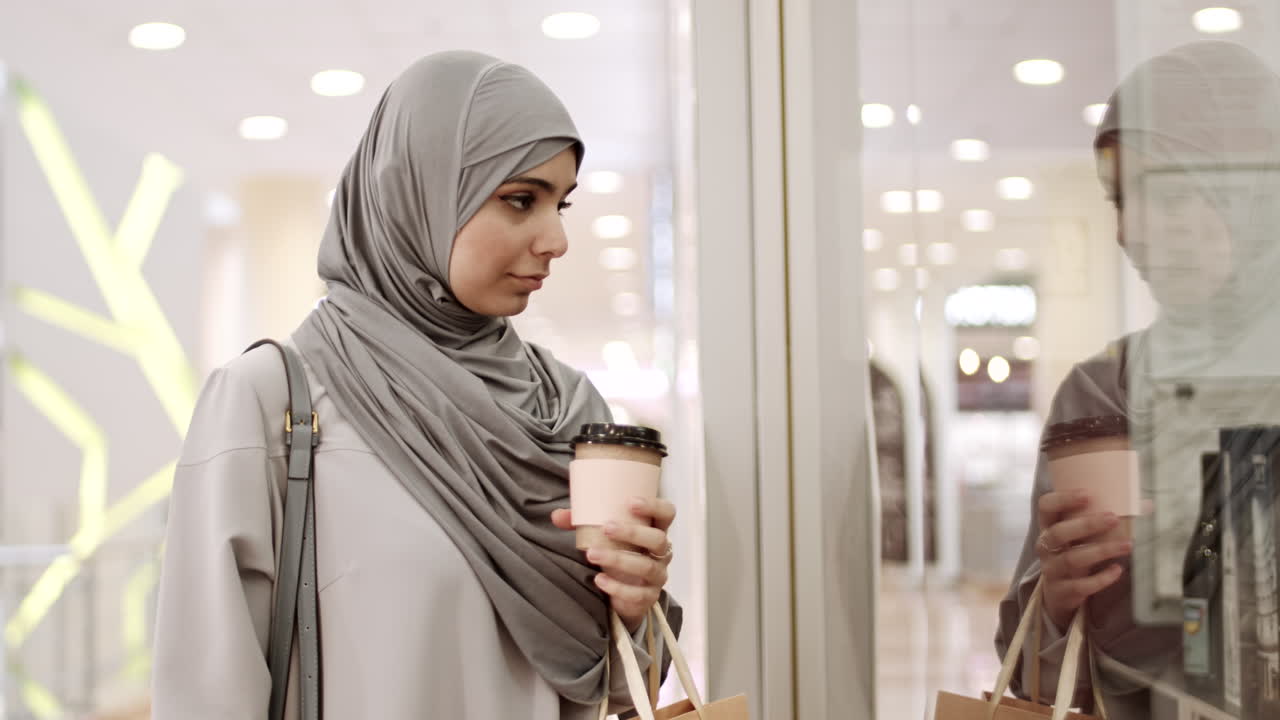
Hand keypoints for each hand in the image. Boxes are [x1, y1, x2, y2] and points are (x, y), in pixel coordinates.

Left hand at [552, 497, 676, 631]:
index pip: (667, 513)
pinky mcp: (648, 597)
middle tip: (607, 527)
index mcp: (655, 530)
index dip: (654, 506)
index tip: (630, 502)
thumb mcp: (602, 536)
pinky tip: (599, 580)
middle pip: (658, 539)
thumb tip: (557, 516)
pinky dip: (617, 587)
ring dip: (618, 559)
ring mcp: (657, 576)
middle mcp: (661, 552)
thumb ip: (581, 523)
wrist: (623, 591)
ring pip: (646, 567)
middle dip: (633, 532)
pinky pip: (637, 594)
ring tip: (592, 554)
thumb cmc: (617, 552)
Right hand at [1036, 490, 1132, 630]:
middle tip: (1113, 519)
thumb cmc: (1075, 552)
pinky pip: (1081, 585)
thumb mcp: (1080, 536)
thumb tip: (1148, 504)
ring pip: (1072, 559)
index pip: (1046, 506)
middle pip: (1059, 532)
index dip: (1063, 499)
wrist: (1059, 593)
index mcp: (1048, 526)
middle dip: (1086, 524)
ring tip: (1127, 544)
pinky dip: (1100, 578)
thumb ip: (1104, 519)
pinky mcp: (1062, 591)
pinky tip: (1117, 570)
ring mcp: (1052, 569)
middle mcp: (1046, 546)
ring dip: (1101, 550)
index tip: (1087, 494)